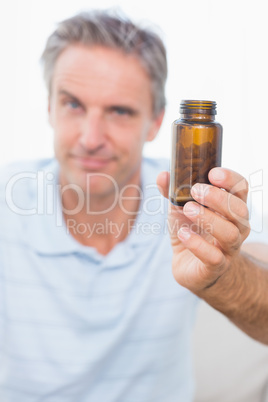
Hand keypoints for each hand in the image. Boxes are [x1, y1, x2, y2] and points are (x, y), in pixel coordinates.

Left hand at [157, 167, 250, 293]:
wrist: (189, 265)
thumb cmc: (191, 230)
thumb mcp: (180, 208)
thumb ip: (172, 191)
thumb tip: (163, 175)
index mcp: (230, 208)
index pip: (241, 189)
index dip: (231, 180)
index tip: (212, 173)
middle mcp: (236, 227)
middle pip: (239, 210)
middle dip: (218, 198)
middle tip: (196, 190)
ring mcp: (229, 249)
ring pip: (230, 233)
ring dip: (208, 218)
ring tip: (187, 209)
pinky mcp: (216, 267)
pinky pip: (214, 257)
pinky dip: (197, 244)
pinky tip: (183, 234)